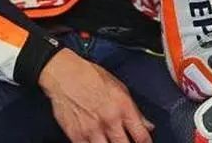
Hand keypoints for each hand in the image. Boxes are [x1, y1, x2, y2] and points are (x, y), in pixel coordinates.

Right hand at [39, 49, 153, 142]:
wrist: (64, 75)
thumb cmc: (91, 77)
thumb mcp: (119, 88)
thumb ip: (135, 109)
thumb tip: (147, 125)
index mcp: (123, 107)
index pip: (141, 136)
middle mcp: (109, 120)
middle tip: (126, 142)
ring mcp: (92, 130)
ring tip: (111, 142)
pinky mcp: (76, 136)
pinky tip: (97, 142)